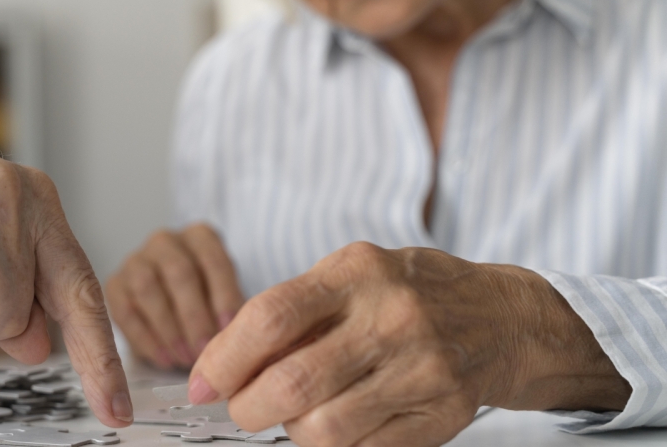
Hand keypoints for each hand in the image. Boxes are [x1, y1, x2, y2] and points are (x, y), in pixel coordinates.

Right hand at [106, 223, 244, 368]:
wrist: (174, 304)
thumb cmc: (208, 301)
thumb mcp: (225, 297)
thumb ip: (230, 310)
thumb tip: (235, 336)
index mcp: (200, 236)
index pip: (213, 259)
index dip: (223, 296)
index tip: (229, 330)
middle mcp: (165, 241)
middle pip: (179, 272)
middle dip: (194, 316)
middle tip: (204, 351)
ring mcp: (136, 260)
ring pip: (148, 288)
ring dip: (169, 328)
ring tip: (185, 358)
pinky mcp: (115, 285)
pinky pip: (125, 310)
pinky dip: (146, 339)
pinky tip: (165, 359)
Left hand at [186, 243, 630, 446]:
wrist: (502, 317)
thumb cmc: (407, 292)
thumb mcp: (350, 275)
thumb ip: (292, 311)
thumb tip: (221, 361)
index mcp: (357, 271)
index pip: (270, 317)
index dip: (223, 358)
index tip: (201, 384)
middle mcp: (391, 317)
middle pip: (293, 382)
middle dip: (247, 407)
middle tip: (240, 409)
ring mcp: (422, 368)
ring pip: (324, 428)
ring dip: (290, 432)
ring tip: (292, 416)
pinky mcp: (441, 414)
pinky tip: (332, 426)